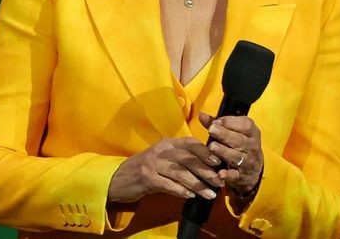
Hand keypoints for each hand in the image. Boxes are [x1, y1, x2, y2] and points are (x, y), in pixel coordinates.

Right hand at [107, 137, 223, 202]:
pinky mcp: (146, 178)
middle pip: (187, 158)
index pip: (189, 143)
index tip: (219, 162)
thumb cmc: (146, 168)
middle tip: (219, 182)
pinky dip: (181, 190)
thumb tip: (208, 166)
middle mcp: (160, 151)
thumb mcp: (163, 158)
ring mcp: (152, 164)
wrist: (119, 178)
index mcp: (166, 143)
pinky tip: (190, 196)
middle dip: (206, 170)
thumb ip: (181, 158)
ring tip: (210, 194)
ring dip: (197, 184)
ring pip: (180, 173)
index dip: (205, 152)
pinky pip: (168, 184)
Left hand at [199, 112, 262, 196]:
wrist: (251, 171)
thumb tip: (201, 115)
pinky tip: (220, 174)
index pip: (245, 125)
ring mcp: (248, 162)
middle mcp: (252, 147)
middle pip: (239, 140)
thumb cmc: (238, 145)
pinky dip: (228, 175)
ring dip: (224, 152)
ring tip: (212, 147)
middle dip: (225, 134)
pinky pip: (235, 175)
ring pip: (237, 156)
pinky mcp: (241, 176)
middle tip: (211, 130)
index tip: (215, 121)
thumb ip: (217, 124)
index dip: (230, 122)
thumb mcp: (233, 132)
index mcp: (251, 133)